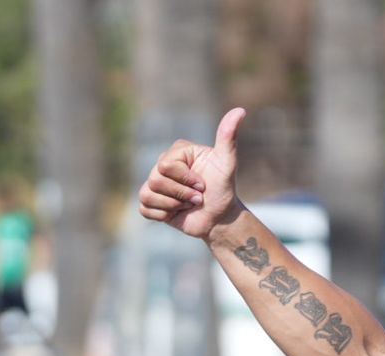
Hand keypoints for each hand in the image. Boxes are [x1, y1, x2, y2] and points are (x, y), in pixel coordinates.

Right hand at [137, 108, 245, 238]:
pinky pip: (144, 209)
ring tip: (188, 204)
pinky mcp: (151, 202)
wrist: (220, 217)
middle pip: (155, 180)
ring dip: (173, 205)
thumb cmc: (224, 189)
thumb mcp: (227, 163)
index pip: (165, 166)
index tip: (203, 185)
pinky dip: (162, 214)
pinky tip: (176, 213)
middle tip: (197, 197)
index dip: (186, 180)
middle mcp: (163, 164)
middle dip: (181, 194)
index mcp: (177, 152)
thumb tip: (240, 110)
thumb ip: (228, 137)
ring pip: (148, 194)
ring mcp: (155, 183)